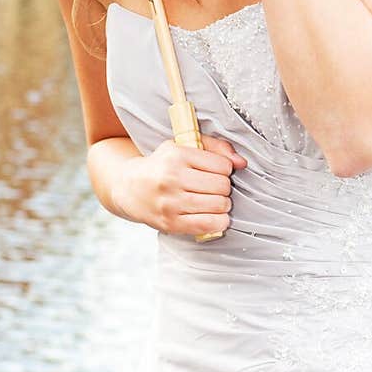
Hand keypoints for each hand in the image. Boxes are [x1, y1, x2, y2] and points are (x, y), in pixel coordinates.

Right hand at [115, 134, 246, 236]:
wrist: (129, 188)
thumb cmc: (162, 166)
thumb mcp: (183, 147)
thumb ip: (215, 148)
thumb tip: (242, 163)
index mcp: (176, 155)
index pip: (222, 165)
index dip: (225, 170)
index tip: (216, 172)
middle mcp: (172, 178)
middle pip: (222, 186)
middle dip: (224, 188)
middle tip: (216, 189)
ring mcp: (170, 202)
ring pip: (218, 205)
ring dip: (223, 205)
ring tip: (215, 202)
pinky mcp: (170, 223)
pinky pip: (208, 224)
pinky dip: (219, 222)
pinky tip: (216, 217)